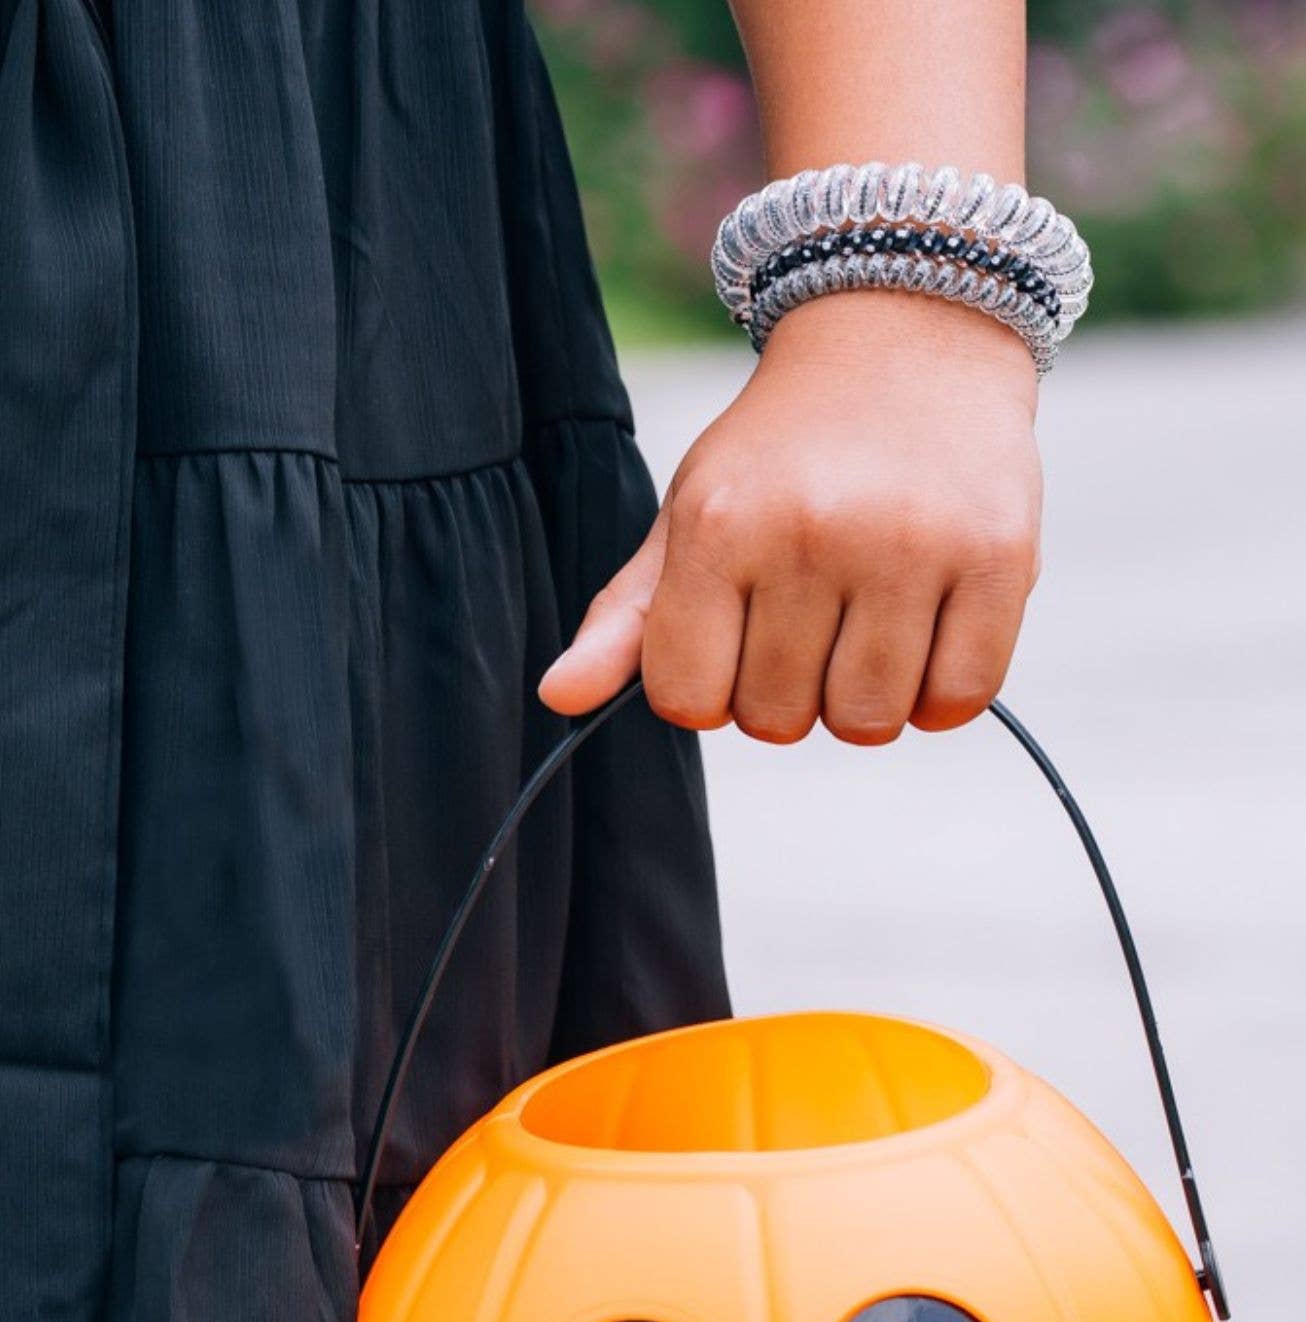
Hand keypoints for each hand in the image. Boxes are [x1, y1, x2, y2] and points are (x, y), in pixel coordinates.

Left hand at [538, 290, 1042, 743]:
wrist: (908, 332)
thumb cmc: (783, 453)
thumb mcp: (692, 515)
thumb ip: (627, 617)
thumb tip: (557, 697)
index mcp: (720, 524)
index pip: (689, 701)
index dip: (709, 691)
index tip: (735, 640)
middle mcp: (813, 533)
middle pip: (780, 722)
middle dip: (788, 695)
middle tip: (810, 624)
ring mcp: (913, 546)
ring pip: (869, 723)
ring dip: (865, 702)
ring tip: (869, 629)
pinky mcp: (1000, 557)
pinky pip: (958, 699)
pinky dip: (939, 696)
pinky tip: (929, 637)